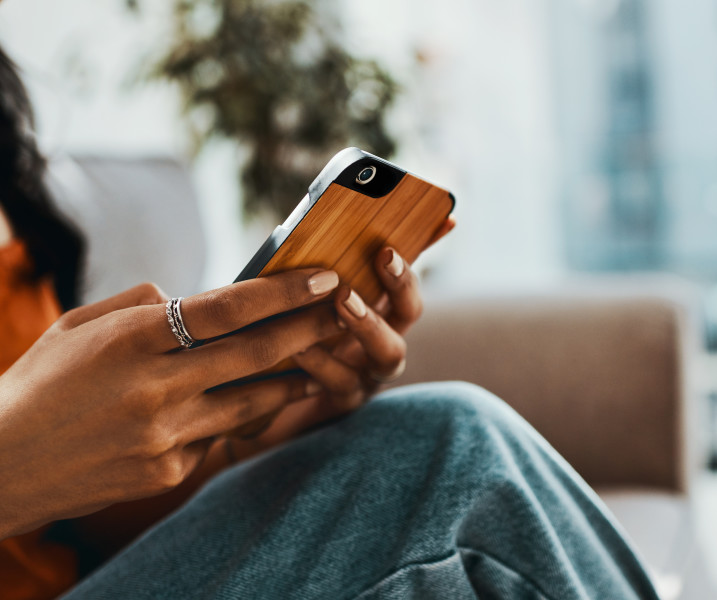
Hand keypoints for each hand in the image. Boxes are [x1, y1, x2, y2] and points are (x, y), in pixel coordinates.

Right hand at [0, 269, 342, 538]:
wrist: (1, 464)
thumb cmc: (42, 382)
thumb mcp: (81, 325)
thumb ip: (145, 306)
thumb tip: (199, 302)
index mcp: (130, 340)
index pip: (226, 308)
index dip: (283, 292)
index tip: (324, 278)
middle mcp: (153, 389)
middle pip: (255, 353)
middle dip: (309, 328)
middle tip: (345, 310)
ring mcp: (164, 437)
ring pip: (253, 400)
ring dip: (294, 376)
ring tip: (322, 357)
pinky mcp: (168, 472)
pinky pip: (221, 436)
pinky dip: (240, 415)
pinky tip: (255, 401)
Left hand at [237, 217, 455, 450]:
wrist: (253, 398)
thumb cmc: (278, 334)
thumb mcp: (296, 296)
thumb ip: (313, 269)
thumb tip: (317, 224)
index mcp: (375, 308)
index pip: (405, 275)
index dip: (418, 252)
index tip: (419, 229)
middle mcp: (381, 340)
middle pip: (409, 312)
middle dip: (401, 283)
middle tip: (383, 256)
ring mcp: (368, 373)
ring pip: (390, 353)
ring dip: (370, 323)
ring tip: (344, 300)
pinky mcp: (343, 403)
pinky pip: (344, 383)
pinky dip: (325, 363)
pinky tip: (301, 347)